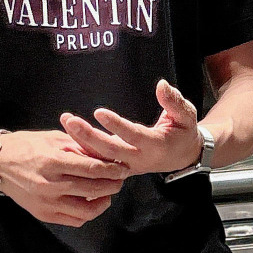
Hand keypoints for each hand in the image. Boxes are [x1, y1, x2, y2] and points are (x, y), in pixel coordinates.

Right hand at [0, 128, 128, 227]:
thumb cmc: (26, 146)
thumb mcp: (53, 139)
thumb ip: (80, 147)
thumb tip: (107, 152)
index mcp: (53, 162)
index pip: (92, 168)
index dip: (112, 169)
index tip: (124, 168)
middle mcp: (50, 186)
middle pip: (93, 190)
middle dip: (112, 185)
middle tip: (121, 180)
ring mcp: (46, 203)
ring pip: (86, 211)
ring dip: (103, 203)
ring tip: (107, 193)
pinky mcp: (43, 215)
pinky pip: (74, 220)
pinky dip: (87, 213)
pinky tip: (91, 202)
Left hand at [59, 79, 204, 176]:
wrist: (182, 156)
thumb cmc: (183, 132)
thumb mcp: (186, 115)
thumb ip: (174, 101)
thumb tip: (161, 85)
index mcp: (156, 146)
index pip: (133, 136)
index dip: (116, 125)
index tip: (99, 112)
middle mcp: (139, 159)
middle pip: (110, 151)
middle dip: (88, 136)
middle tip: (70, 121)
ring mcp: (128, 166)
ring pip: (101, 158)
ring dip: (81, 142)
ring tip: (66, 122)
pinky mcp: (120, 167)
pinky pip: (100, 162)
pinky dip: (84, 152)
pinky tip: (67, 138)